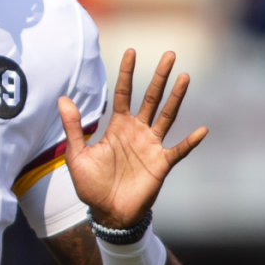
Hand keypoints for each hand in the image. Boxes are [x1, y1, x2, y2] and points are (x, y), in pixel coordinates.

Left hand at [60, 49, 206, 228]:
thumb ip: (73, 127)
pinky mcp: (161, 164)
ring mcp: (151, 146)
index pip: (124, 93)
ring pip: (167, 116)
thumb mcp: (77, 155)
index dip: (127, 73)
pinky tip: (202, 129)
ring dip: (176, 97)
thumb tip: (63, 98)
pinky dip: (190, 141)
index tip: (131, 51)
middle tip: (170, 53)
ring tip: (185, 76)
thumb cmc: (91, 185)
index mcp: (117, 126)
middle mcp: (137, 131)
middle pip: (151, 98)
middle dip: (159, 76)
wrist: (107, 213)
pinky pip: (179, 149)